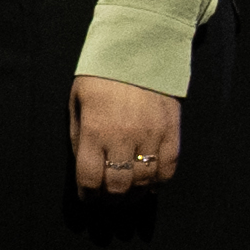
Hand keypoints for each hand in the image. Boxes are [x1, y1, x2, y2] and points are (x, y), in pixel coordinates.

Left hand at [72, 75, 183, 202]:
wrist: (140, 49)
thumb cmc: (101, 76)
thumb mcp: (77, 103)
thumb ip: (79, 138)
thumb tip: (86, 168)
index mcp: (94, 130)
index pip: (90, 179)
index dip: (88, 195)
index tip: (88, 197)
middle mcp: (123, 137)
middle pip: (118, 186)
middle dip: (110, 200)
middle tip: (108, 200)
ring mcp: (151, 134)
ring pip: (144, 181)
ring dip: (135, 195)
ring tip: (128, 195)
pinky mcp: (172, 130)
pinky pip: (169, 167)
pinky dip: (160, 182)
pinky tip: (151, 184)